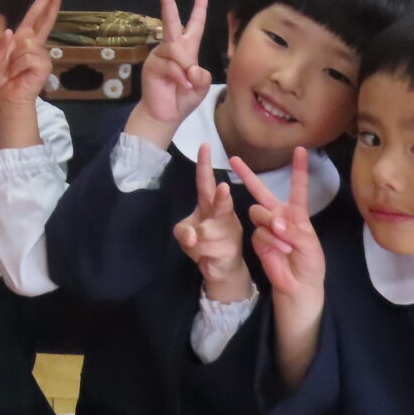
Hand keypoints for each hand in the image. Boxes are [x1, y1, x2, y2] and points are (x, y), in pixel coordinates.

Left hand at [0, 0, 62, 113]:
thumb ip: (2, 44)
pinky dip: (18, 66)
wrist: (7, 99)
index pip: (35, 18)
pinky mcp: (44, 66)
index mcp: (23, 40)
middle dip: (50, 3)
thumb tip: (11, 32)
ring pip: (26, 45)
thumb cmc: (2, 80)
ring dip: (14, 59)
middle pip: (44, 21)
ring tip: (12, 71)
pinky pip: (28, 57)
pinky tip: (18, 75)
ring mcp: (41, 56)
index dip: (44, 3)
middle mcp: (35, 45)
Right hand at [124, 0, 212, 145]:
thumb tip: (191, 68)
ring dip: (184, 66)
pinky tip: (181, 85)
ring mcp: (160, 56)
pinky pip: (169, 64)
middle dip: (168, 3)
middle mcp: (172, 49)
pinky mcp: (152, 65)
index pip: (193, 26)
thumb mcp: (200, 87)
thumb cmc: (183, 99)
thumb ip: (201, 76)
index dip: (198, 10)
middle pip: (171, 22)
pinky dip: (178, 76)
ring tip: (186, 82)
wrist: (165, 115)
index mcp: (186, 50)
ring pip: (176, 49)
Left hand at [174, 153, 248, 299]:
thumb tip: (193, 237)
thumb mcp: (185, 233)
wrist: (223, 269)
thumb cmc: (205, 244)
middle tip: (224, 188)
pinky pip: (205, 249)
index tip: (204, 145)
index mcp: (210, 205)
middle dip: (222, 198)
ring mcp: (229, 232)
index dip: (205, 165)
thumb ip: (183, 231)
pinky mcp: (230, 249)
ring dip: (194, 243)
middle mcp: (223, 215)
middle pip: (222, 204)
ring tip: (199, 247)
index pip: (206, 182)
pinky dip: (198, 254)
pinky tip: (205, 256)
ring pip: (204, 232)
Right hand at [232, 148, 324, 315]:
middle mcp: (278, 215)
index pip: (298, 187)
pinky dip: (270, 241)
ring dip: (272, 226)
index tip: (301, 150)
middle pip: (261, 190)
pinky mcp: (257, 239)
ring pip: (259, 213)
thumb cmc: (310, 263)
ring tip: (285, 244)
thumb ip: (294, 231)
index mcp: (296, 212)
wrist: (298, 285)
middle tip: (234, 159)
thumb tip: (275, 222)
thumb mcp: (310, 245)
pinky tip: (280, 251)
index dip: (300, 168)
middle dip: (247, 174)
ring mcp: (266, 227)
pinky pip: (259, 232)